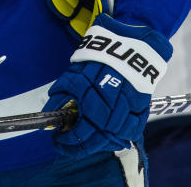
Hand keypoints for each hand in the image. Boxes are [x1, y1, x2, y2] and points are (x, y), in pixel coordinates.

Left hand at [42, 14, 170, 157]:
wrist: (130, 44)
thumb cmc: (98, 56)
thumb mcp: (75, 71)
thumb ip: (63, 93)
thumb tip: (51, 113)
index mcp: (90, 95)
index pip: (77, 131)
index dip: (65, 140)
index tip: (57, 140)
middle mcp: (108, 105)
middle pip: (93, 139)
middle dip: (76, 147)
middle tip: (66, 146)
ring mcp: (125, 109)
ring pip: (111, 139)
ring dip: (96, 146)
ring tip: (84, 145)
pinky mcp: (140, 108)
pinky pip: (130, 131)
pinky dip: (119, 138)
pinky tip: (108, 139)